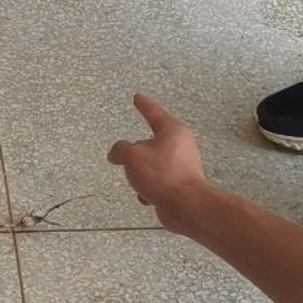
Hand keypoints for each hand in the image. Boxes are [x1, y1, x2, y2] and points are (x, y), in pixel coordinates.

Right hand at [107, 94, 208, 229]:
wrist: (185, 205)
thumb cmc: (161, 174)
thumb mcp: (133, 156)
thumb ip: (121, 150)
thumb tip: (116, 154)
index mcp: (172, 131)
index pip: (153, 112)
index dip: (143, 104)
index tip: (137, 97)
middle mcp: (181, 145)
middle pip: (151, 143)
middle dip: (137, 155)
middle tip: (126, 160)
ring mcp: (183, 165)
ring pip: (152, 165)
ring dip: (142, 175)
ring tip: (140, 184)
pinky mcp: (181, 184)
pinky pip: (158, 182)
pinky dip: (149, 189)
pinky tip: (148, 196)